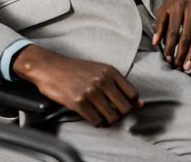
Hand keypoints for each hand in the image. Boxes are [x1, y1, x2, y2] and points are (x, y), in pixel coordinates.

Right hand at [13, 45, 142, 126]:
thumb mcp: (99, 70)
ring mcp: (91, 91)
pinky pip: (97, 121)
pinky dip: (97, 123)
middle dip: (120, 115)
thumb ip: (119, 85)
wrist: (50, 67)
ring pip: (112, 118)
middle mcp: (102, 80)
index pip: (133, 94)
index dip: (130, 104)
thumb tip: (140, 104)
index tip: (121, 105)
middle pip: (125, 109)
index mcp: (110, 71)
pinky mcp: (79, 102)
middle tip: (111, 112)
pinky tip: (91, 115)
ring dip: (108, 120)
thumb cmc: (76, 69)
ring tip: (101, 114)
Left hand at [152, 0, 190, 71]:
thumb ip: (159, 24)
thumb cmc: (178, 0)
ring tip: (188, 65)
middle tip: (178, 67)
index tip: (168, 59)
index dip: (170, 46)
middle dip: (181, 53)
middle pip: (186, 34)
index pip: (173, 30)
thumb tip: (155, 43)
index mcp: (177, 6)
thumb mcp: (165, 7)